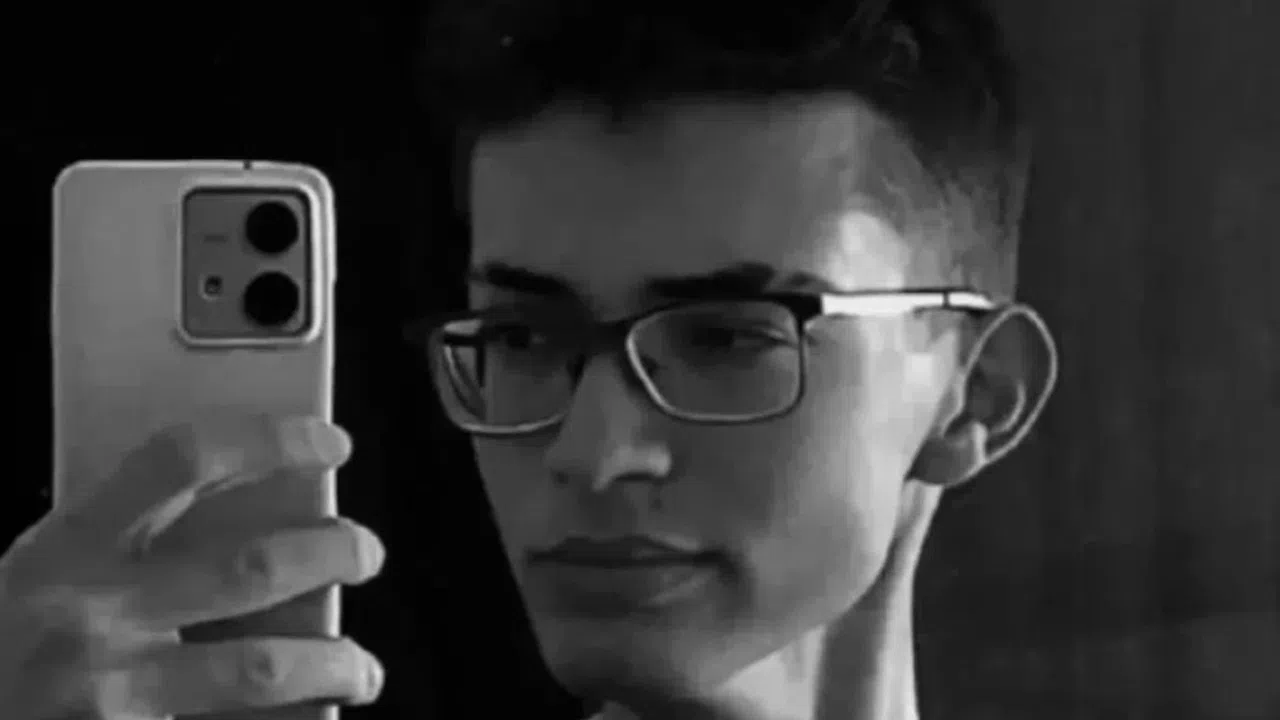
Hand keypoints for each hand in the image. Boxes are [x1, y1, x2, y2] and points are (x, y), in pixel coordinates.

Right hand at [0, 414, 385, 718]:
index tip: (329, 442)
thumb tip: (243, 495)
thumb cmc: (8, 643)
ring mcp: (111, 693)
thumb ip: (125, 533)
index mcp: (70, 549)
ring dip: (334, 662)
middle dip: (333, 554)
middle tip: (364, 552)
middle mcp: (94, 615)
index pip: (183, 462)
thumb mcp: (44, 568)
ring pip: (260, 668)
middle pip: (251, 566)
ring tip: (361, 667)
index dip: (270, 441)